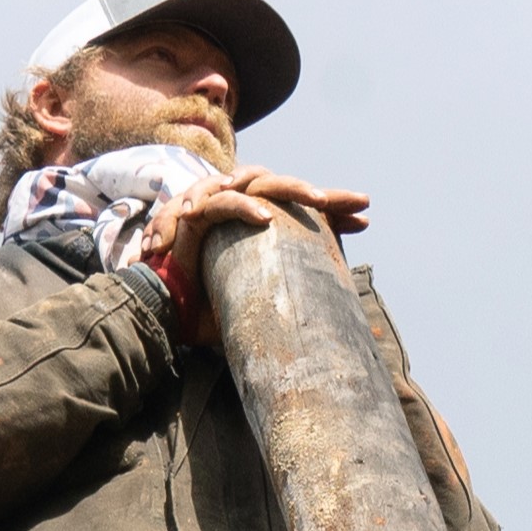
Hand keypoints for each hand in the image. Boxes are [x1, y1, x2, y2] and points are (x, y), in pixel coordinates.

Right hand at [142, 167, 371, 345]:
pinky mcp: (195, 217)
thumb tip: (341, 342)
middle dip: (328, 196)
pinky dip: (244, 210)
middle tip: (362, 202)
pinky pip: (222, 205)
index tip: (365, 220)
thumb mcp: (260, 310)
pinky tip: (267, 218)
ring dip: (292, 190)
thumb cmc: (209, 313)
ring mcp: (218, 209)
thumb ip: (292, 313)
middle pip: (289, 192)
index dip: (334, 214)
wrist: (166, 316)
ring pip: (260, 188)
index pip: (301, 214)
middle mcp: (241, 212)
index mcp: (258, 230)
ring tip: (321, 200)